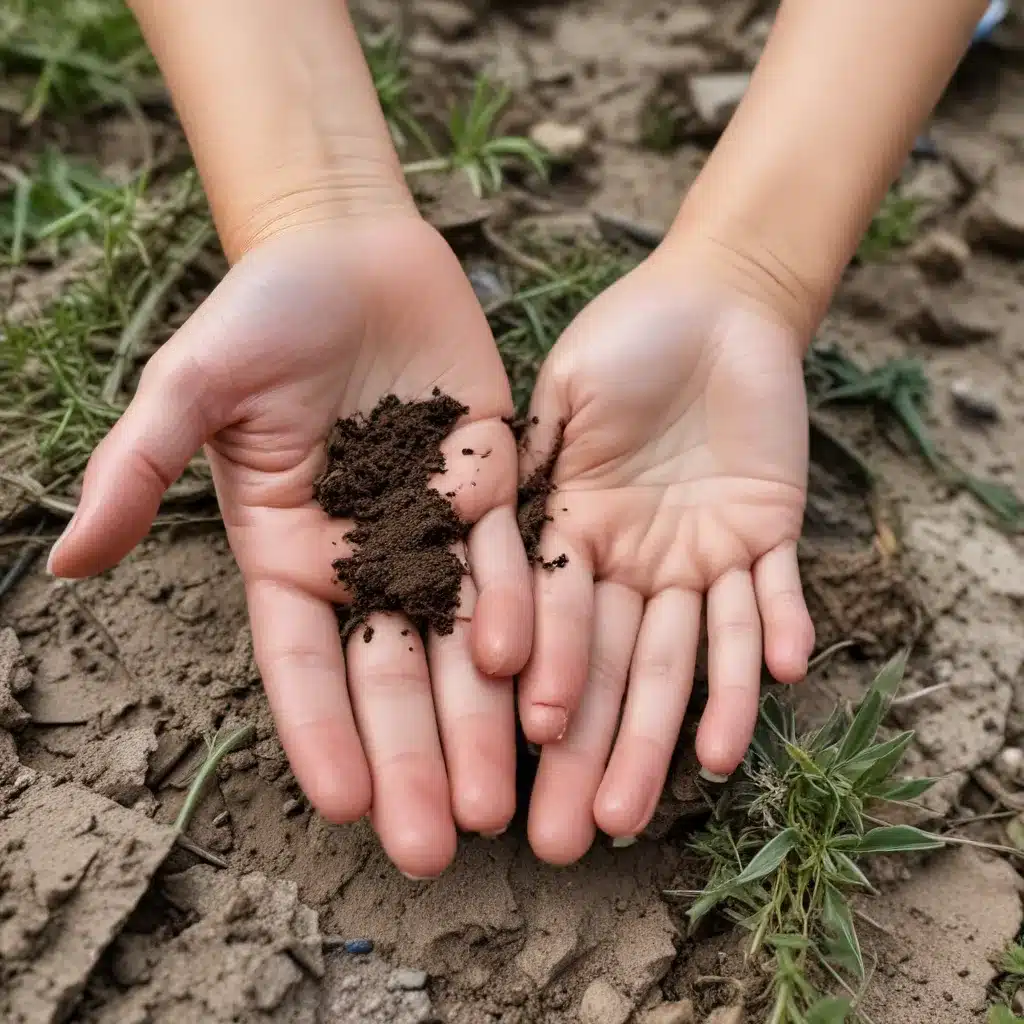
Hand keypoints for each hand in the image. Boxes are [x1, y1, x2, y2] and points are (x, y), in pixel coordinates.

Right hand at [48, 214, 531, 877]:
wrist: (349, 254)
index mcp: (287, 551)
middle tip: (437, 847)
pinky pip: (513, 558)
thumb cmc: (261, 315)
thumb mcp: (191, 385)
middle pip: (391, 674)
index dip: (321, 733)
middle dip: (413, 757)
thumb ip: (138, 469)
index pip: (302, 663)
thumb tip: (64, 566)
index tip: (343, 808)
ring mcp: (433, 528)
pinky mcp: (491, 486)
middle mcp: (364, 556)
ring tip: (497, 800)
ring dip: (478, 718)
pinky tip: (527, 671)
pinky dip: (520, 612)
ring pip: (459, 639)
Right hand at [519, 240, 815, 863]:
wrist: (713, 302)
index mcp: (575, 527)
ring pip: (698, 648)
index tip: (526, 746)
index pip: (550, 621)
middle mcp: (635, 558)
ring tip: (684, 787)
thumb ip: (531, 458)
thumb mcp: (563, 391)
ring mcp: (702, 551)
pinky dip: (781, 629)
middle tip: (578, 833)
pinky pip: (779, 592)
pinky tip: (785, 679)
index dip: (542, 679)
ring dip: (692, 717)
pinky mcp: (768, 532)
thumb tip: (481, 527)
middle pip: (620, 662)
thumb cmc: (622, 336)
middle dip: (603, 744)